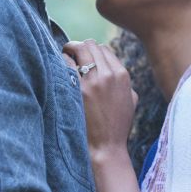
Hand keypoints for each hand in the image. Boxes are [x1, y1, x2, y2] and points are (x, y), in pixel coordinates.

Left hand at [62, 40, 138, 156]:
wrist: (106, 146)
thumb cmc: (118, 124)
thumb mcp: (131, 99)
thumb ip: (124, 81)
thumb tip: (112, 67)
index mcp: (122, 75)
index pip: (104, 48)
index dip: (92, 51)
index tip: (83, 58)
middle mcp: (109, 75)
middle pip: (90, 45)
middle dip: (79, 47)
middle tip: (70, 54)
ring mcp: (93, 82)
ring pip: (79, 48)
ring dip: (69, 50)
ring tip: (63, 58)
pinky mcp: (78, 90)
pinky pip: (66, 64)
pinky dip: (61, 62)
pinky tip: (58, 69)